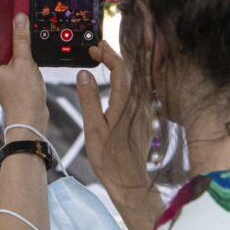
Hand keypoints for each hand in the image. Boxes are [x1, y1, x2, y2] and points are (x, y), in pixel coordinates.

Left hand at [0, 13, 48, 131]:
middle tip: (18, 8)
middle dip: (10, 26)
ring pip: (12, 47)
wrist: (31, 120)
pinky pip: (21, 56)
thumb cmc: (22, 96)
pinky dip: (26, 48)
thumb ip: (21, 40)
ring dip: (20, 37)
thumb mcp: (23, 63)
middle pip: (1, 39)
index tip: (2, 4)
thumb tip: (19, 17)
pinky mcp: (18, 75)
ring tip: (27, 20)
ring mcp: (6, 70)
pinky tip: (34, 40)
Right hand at [75, 40, 160, 229]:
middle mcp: (140, 104)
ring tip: (105, 60)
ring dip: (120, 68)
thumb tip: (84, 74)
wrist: (130, 182)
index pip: (120, 69)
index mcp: (126, 104)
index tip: (94, 48)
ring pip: (134, 82)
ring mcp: (145, 112)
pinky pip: (136, 92)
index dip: (108, 55)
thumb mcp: (93, 128)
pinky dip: (124, 81)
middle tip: (99, 48)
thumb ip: (89, 98)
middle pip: (129, 72)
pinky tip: (115, 83)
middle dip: (114, 56)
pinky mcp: (145, 120)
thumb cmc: (109, 159)